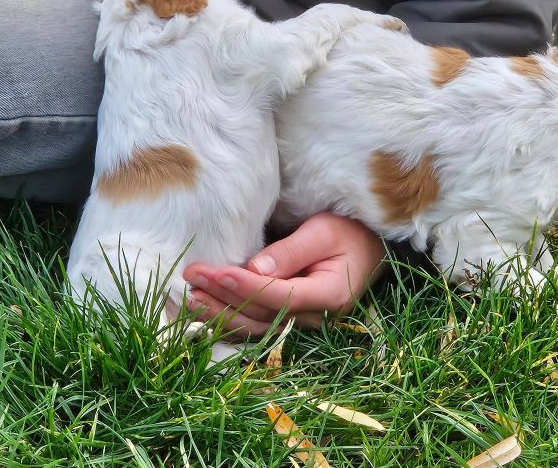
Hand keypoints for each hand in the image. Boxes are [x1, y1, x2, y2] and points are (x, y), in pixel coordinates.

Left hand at [183, 212, 386, 336]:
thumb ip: (291, 251)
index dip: (246, 287)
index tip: (216, 272)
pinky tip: (202, 309)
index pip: (280, 295)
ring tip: (188, 295)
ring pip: (254, 326)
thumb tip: (254, 269)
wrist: (368, 248)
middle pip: (261, 315)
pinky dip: (226, 318)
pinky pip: (255, 324)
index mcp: (330, 295)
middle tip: (191, 276)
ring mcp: (301, 323)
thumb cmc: (349, 232)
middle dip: (222, 297)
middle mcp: (314, 317)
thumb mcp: (324, 231)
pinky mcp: (288, 319)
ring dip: (219, 312)